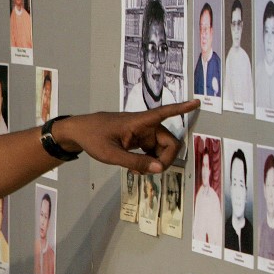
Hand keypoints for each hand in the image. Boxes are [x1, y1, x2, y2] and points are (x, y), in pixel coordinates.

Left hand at [55, 100, 199, 174]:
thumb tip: (159, 168)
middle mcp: (144, 125)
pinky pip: (152, 151)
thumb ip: (135, 162)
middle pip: (169, 142)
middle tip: (151, 171)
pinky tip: (136, 168)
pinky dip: (148, 160)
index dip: (181, 108)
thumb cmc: (92, 138)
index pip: (164, 112)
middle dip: (165, 158)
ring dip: (155, 162)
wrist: (77, 132)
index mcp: (138, 122)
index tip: (196, 102)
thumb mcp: (111, 154)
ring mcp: (141, 133)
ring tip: (138, 171)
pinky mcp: (137, 139)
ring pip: (161, 149)